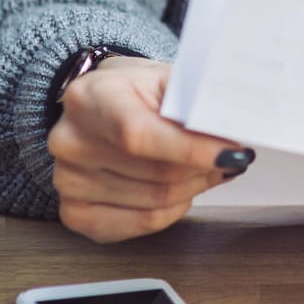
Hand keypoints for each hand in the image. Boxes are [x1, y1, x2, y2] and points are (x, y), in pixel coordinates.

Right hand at [46, 56, 251, 243]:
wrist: (101, 105)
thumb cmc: (138, 92)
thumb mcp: (167, 78)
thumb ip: (199, 102)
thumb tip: (236, 132)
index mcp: (89, 96)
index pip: (140, 135)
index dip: (192, 150)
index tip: (234, 153)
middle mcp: (69, 141)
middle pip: (156, 174)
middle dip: (204, 168)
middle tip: (229, 157)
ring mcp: (67, 181)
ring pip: (155, 202)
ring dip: (194, 187)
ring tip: (205, 167)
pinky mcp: (74, 214)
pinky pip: (141, 224)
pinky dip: (172, 210)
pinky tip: (180, 190)